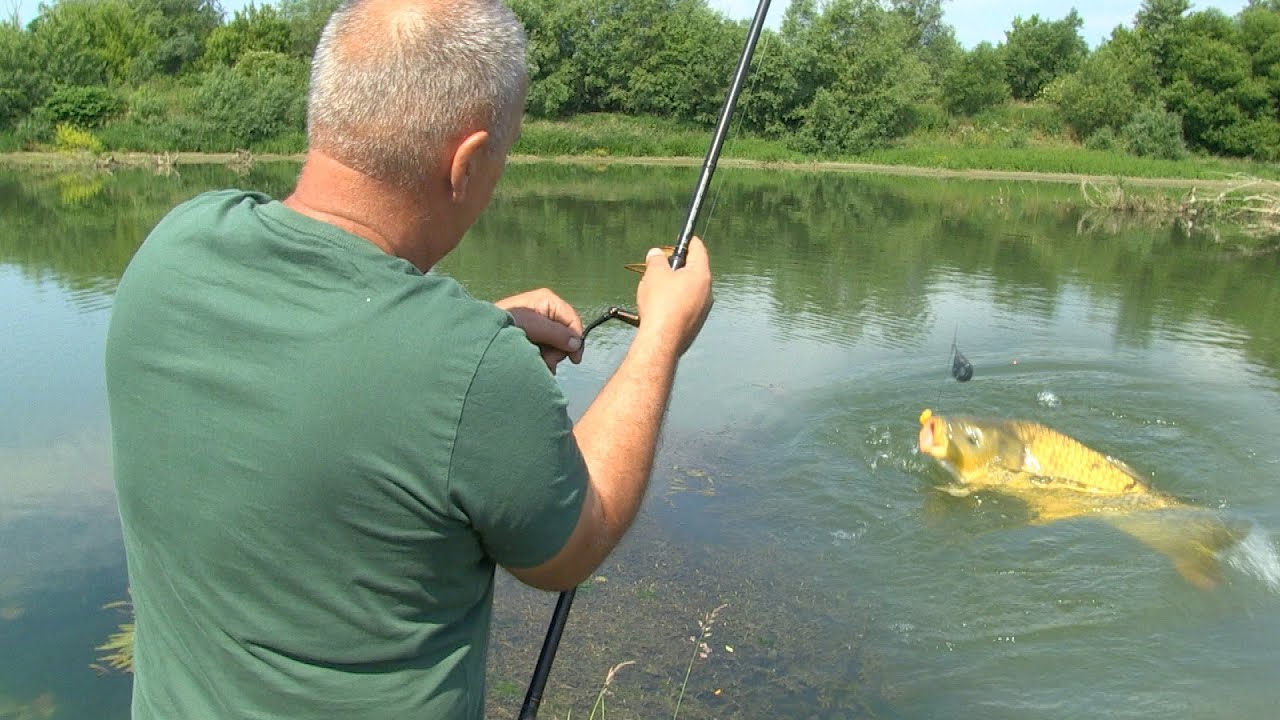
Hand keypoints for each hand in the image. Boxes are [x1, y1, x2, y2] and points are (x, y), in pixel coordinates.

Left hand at [495, 288, 583, 373]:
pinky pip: (544, 351)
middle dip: (556, 351)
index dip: (576, 340)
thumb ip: (556, 334)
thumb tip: (576, 344)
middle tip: (544, 360)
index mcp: (548, 301)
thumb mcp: (534, 326)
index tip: (574, 360)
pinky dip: (540, 360)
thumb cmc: (505, 325)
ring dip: (547, 358)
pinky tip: (531, 363)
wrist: (479, 334)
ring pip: (555, 346)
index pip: (572, 320)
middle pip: (565, 336)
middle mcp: (545, 312)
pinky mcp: (531, 338)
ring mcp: (538, 326)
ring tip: (533, 362)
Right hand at [635, 236, 712, 356]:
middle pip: (695, 271)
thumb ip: (657, 260)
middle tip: (662, 266)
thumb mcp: (654, 274)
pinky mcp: (695, 325)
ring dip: (675, 287)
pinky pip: (686, 307)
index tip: (686, 240)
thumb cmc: (660, 303)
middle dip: (678, 267)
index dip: (690, 243)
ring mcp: (703, 310)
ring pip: (690, 291)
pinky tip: (659, 309)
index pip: (699, 250)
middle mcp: (707, 292)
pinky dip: (675, 303)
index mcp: (701, 274)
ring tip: (655, 289)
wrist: (662, 341)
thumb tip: (656, 254)